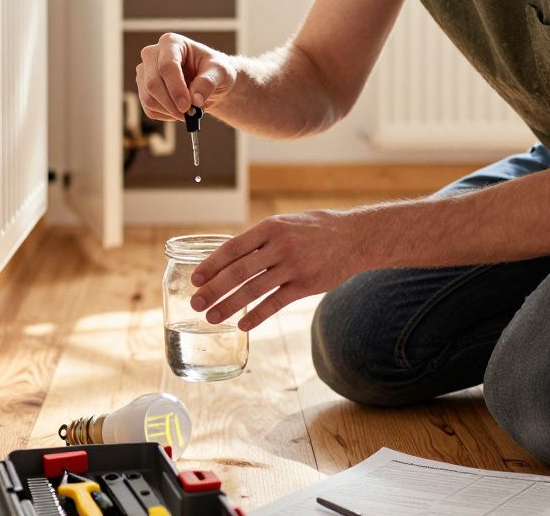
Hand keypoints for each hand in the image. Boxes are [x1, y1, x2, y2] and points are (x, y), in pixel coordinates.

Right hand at [135, 33, 235, 120]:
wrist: (209, 81)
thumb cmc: (214, 70)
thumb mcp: (220, 72)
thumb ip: (209, 82)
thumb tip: (195, 100)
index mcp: (171, 42)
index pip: (166, 66)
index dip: (176, 88)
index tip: (188, 106)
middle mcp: (152, 54)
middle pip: (152, 83)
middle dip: (171, 104)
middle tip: (190, 114)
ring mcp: (144, 72)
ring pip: (148, 98)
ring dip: (170, 111)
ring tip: (189, 112)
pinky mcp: (143, 89)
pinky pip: (149, 109)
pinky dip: (166, 115)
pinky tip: (180, 111)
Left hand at [189, 209, 369, 330]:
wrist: (354, 236)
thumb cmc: (314, 229)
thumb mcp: (285, 224)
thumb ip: (259, 240)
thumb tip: (227, 257)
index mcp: (270, 228)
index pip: (233, 248)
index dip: (211, 265)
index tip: (195, 279)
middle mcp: (280, 246)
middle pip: (239, 271)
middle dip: (214, 289)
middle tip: (196, 303)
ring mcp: (294, 267)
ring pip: (254, 290)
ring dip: (230, 306)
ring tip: (212, 317)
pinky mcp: (306, 285)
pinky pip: (276, 303)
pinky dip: (258, 316)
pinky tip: (243, 325)